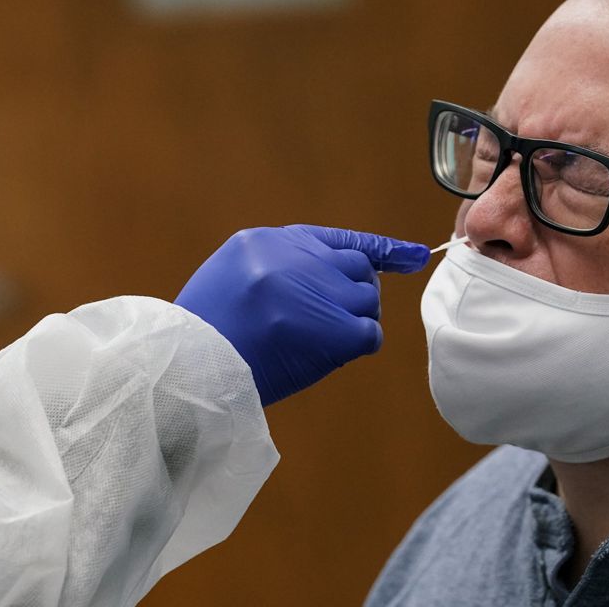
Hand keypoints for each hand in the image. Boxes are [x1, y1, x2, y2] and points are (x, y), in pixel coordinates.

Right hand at [175, 225, 428, 405]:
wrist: (194, 368)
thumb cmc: (207, 333)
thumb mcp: (231, 276)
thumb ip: (275, 268)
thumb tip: (323, 277)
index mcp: (268, 241)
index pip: (337, 240)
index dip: (380, 249)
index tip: (415, 256)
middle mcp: (300, 258)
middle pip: (357, 270)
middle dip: (348, 296)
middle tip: (319, 324)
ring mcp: (323, 291)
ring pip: (366, 301)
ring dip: (348, 323)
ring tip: (309, 341)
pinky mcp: (340, 329)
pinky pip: (369, 333)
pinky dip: (355, 346)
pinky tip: (323, 353)